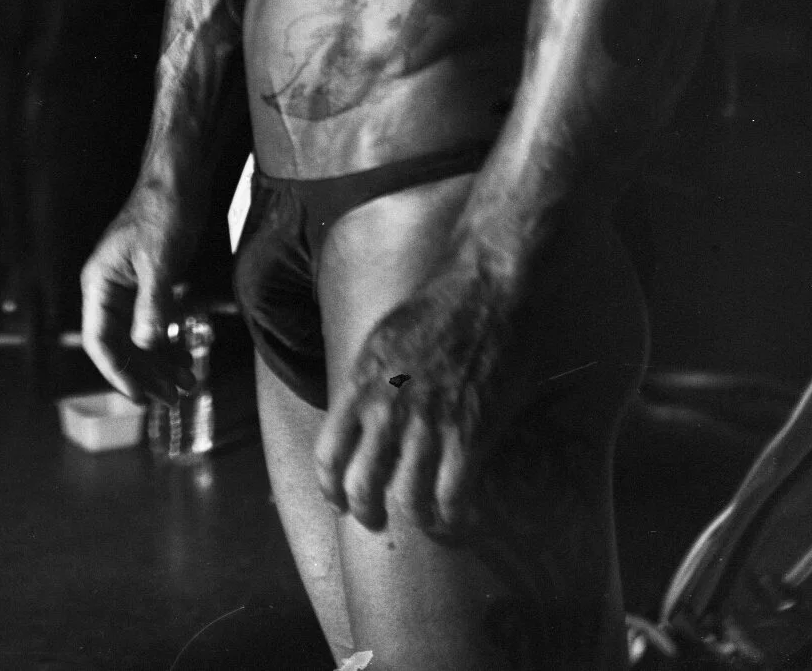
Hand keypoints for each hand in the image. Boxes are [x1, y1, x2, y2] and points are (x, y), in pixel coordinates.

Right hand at [80, 181, 203, 403]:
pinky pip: (154, 323)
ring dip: (160, 364)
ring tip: (186, 386)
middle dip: (145, 375)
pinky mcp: (150, 283)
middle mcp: (109, 290)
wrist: (180, 179)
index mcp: (100, 284)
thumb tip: (146, 345)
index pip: (100, 341)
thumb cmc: (163, 211)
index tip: (141, 397)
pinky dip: (170, 344)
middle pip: (120, 346)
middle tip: (172, 399)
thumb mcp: (159, 260)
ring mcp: (130, 288)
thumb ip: (152, 304)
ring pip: (139, 338)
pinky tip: (187, 360)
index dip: (118, 373)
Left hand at [315, 239, 526, 536]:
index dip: (331, 487)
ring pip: (408, 501)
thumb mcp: (382, 339)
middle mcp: (386, 410)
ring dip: (416, 519)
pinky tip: (460, 516)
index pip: (327, 454)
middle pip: (361, 487)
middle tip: (377, 521)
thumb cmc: (436, 307)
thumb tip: (362, 415)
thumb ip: (369, 382)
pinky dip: (455, 517)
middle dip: (366, 513)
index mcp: (360, 384)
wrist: (484, 287)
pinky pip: (452, 497)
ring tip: (427, 522)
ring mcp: (427, 424)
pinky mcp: (468, 433)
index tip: (339, 498)